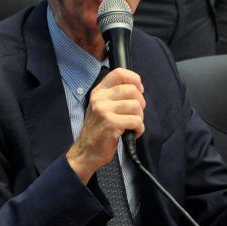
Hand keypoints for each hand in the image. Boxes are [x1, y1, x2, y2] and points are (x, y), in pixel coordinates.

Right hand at [65, 68, 144, 182]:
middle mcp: (100, 98)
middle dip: (140, 103)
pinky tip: (132, 133)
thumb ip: (115, 95)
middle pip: (132, 90)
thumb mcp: (101, 107)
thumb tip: (137, 88)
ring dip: (140, 118)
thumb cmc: (98, 130)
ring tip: (132, 125)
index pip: (119, 73)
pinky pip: (136, 121)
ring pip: (136, 106)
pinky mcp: (111, 124)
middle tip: (135, 114)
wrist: (85, 152)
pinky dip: (139, 129)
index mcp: (99, 92)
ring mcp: (105, 111)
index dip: (134, 79)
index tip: (139, 90)